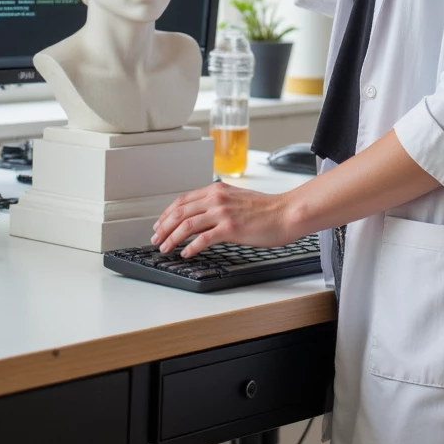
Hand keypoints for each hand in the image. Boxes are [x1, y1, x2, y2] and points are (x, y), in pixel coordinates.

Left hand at [153, 182, 295, 256]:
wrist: (286, 213)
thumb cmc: (267, 209)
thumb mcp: (237, 199)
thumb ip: (218, 204)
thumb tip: (201, 217)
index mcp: (217, 190)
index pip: (183, 200)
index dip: (167, 214)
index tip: (160, 225)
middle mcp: (217, 198)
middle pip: (180, 212)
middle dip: (164, 227)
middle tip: (156, 239)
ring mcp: (223, 213)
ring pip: (187, 225)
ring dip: (172, 238)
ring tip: (165, 248)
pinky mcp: (230, 228)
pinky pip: (203, 239)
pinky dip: (190, 247)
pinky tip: (185, 253)